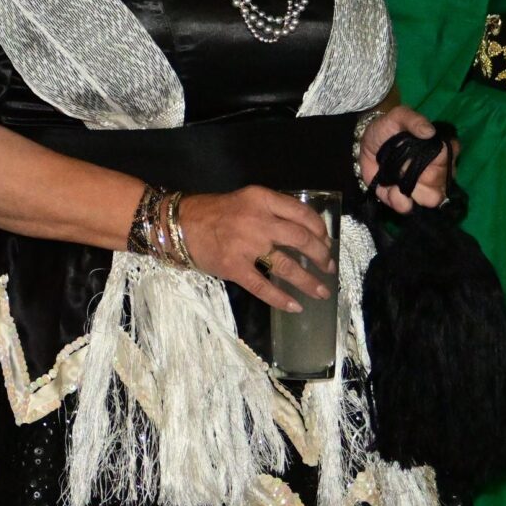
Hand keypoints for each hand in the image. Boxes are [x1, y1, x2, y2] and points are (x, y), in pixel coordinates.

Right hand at [177, 186, 335, 313]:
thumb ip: (271, 211)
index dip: (320, 230)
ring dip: (308, 281)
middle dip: (321, 256)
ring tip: (321, 292)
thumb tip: (304, 232)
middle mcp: (257, 220)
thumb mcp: (245, 200)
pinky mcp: (234, 267)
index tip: (326, 242)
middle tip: (328, 267)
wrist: (177, 225)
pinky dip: (281, 298)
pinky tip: (295, 306)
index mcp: (261, 199)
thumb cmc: (213, 212)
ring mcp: (245, 245)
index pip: (302, 213)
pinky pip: (263, 286)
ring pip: (287, 266)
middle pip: (301, 239)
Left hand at [356, 104, 450, 213]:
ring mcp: (420, 187)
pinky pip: (406, 207)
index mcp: (440, 151)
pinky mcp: (402, 196)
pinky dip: (397, 200)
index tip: (418, 153)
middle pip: (441, 187)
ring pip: (430, 200)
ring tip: (396, 180)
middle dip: (421, 180)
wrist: (366, 139)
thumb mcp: (399, 116)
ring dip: (412, 193)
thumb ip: (414, 120)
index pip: (449, 161)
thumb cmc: (389, 127)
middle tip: (404, 167)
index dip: (435, 161)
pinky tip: (389, 188)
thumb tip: (429, 132)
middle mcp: (436, 172)